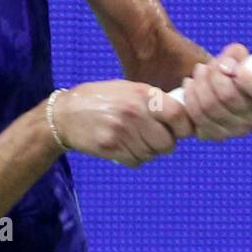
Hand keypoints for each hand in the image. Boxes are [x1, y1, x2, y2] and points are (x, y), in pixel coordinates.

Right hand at [54, 80, 194, 167]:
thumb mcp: (129, 89)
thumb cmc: (102, 99)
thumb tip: (184, 116)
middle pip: (167, 142)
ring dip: (148, 151)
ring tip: (135, 140)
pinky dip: (134, 158)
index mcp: (143, 94)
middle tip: (155, 137)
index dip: (185, 126)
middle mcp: (134, 112)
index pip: (178, 114)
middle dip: (165, 144)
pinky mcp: (110, 146)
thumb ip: (154, 101)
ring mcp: (122, 130)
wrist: (66, 113)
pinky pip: (136, 161)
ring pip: (151, 154)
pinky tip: (124, 146)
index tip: (181, 130)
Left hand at [180, 43, 251, 140]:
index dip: (243, 77)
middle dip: (212, 75)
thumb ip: (237, 54)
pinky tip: (191, 86)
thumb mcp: (241, 58)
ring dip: (199, 84)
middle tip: (207, 66)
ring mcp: (238, 131)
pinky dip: (190, 98)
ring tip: (199, 72)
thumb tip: (226, 65)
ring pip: (209, 106)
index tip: (228, 65)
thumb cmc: (236, 71)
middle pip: (228, 96)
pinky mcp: (217, 135)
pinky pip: (197, 118)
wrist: (224, 90)